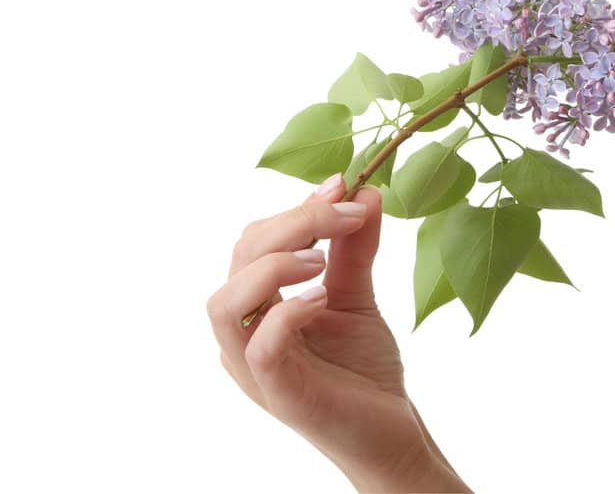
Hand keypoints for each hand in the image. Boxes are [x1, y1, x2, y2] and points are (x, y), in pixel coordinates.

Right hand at [208, 174, 459, 488]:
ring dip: (273, 266)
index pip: (253, 242)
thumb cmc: (362, 368)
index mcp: (257, 306)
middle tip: (346, 212)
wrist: (389, 430)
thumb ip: (355, 248)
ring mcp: (253, 366)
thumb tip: (365, 192)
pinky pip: (258, 347)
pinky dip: (286, 313)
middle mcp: (244, 334)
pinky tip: (322, 298)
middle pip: (238, 260)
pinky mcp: (277, 392)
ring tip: (322, 257)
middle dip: (292, 224)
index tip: (343, 184)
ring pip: (225, 302)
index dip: (296, 208)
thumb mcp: (357, 295)